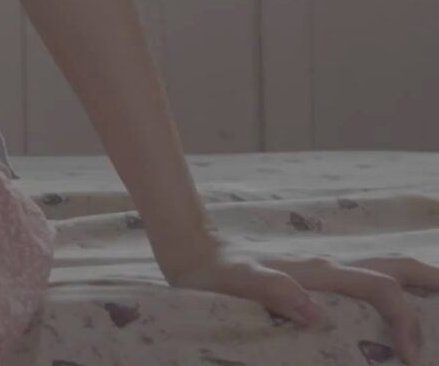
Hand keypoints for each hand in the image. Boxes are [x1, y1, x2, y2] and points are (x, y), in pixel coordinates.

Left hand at [165, 241, 438, 361]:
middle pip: (399, 266)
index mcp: (323, 270)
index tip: (408, 355)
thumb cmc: (216, 273)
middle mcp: (333, 264)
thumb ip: (273, 290)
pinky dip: (394, 285)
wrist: (193, 251)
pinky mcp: (320, 275)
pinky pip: (367, 277)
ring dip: (420, 280)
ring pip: (387, 267)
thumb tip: (315, 311)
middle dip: (435, 283)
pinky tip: (396, 305)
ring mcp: (329, 267)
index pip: (382, 288)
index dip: (404, 319)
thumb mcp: (239, 283)